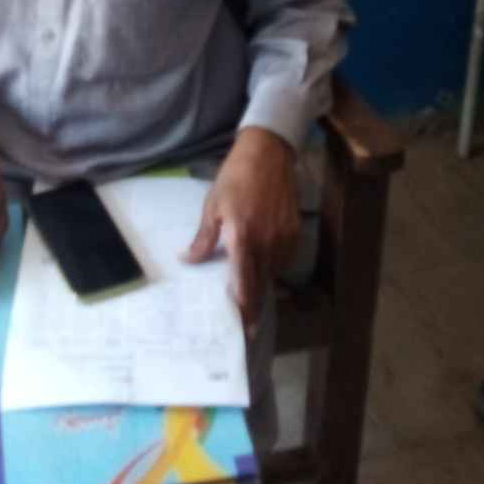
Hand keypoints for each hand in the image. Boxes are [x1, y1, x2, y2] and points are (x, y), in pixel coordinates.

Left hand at [183, 128, 299, 330]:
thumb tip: (188, 260)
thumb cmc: (234, 178)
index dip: (245, 310)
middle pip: (261, 285)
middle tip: (246, 322)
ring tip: (251, 290)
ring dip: (262, 283)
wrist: (267, 153)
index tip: (243, 330)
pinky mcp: (295, 231)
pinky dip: (273, 265)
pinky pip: (283, 258)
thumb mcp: (212, 206)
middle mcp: (266, 243)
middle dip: (254, 304)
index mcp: (242, 238)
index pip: (245, 285)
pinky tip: (262, 262)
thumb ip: (204, 239)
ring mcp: (284, 238)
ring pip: (273, 272)